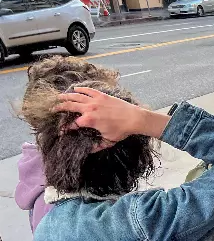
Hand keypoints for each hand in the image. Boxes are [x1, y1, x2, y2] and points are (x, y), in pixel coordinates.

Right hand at [54, 87, 169, 142]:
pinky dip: (80, 89)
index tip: (61, 131)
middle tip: (52, 109)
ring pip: (76, 96)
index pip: (72, 124)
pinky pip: (88, 90)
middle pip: (69, 106)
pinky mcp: (102, 95)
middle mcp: (89, 109)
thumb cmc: (122, 130)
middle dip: (59, 108)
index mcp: (89, 120)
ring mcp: (95, 100)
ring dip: (66, 96)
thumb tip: (89, 151)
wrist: (134, 118)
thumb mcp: (108, 141)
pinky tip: (75, 89)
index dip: (65, 128)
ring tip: (58, 97)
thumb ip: (97, 146)